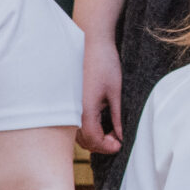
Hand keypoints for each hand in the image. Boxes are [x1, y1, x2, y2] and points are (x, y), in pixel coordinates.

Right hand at [77, 33, 122, 154]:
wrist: (90, 43)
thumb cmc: (105, 64)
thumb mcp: (116, 93)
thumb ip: (117, 118)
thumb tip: (122, 136)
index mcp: (84, 110)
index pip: (94, 140)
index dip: (108, 147)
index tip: (121, 144)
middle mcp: (71, 111)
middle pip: (85, 141)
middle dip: (102, 144)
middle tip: (119, 138)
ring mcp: (68, 107)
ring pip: (79, 134)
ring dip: (95, 137)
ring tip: (112, 129)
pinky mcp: (68, 102)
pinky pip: (75, 124)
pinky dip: (88, 128)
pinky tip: (101, 121)